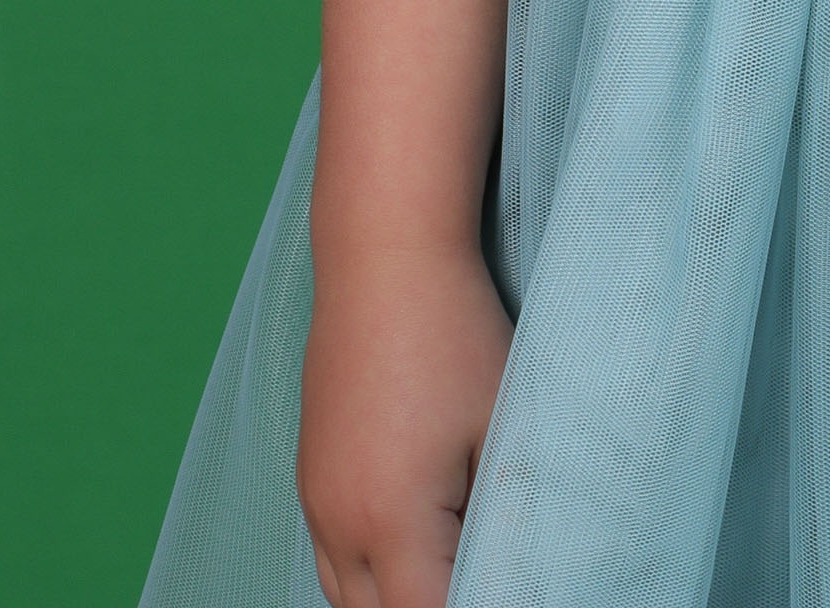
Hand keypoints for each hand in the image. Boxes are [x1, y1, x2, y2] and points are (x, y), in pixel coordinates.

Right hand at [298, 241, 513, 607]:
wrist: (383, 256)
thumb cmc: (453, 334)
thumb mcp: (502, 427)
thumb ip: (509, 517)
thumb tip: (519, 568)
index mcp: (391, 520)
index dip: (476, 604)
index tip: (509, 584)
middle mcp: (338, 522)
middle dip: (429, 607)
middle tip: (486, 573)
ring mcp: (315, 499)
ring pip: (346, 596)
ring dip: (392, 597)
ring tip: (451, 563)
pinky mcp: (310, 474)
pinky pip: (331, 555)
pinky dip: (368, 570)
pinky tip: (415, 538)